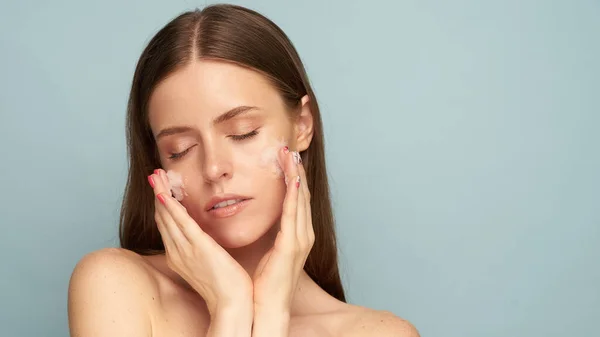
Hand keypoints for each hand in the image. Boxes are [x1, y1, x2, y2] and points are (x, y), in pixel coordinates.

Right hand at [148, 169, 252, 317]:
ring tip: (156, 174)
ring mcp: (185, 249)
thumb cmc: (224, 286)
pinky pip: (181, 223)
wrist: (231, 303)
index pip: (166, 224)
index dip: (162, 204)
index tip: (160, 186)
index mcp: (178, 255)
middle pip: (162, 217)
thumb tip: (201, 237)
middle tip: (154, 173)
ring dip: (161, 193)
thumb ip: (201, 249)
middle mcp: (177, 251)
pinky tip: (164, 194)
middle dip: (157, 193)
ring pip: (168, 216)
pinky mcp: (198, 247)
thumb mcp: (207, 263)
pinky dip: (171, 207)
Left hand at [252, 147, 314, 313]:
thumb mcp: (269, 251)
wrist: (269, 306)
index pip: (298, 199)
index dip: (294, 178)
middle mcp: (304, 234)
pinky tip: (292, 179)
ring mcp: (301, 240)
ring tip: (289, 155)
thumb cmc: (266, 282)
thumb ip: (272, 233)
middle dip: (296, 170)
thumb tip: (263, 217)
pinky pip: (293, 214)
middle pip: (302, 195)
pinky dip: (293, 194)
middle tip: (288, 148)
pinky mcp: (291, 246)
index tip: (286, 158)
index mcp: (299, 235)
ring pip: (300, 199)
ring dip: (295, 175)